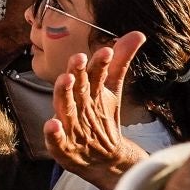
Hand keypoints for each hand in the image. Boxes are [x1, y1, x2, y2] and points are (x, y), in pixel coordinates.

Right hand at [41, 32, 152, 189]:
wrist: (100, 156)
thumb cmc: (100, 117)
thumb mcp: (112, 90)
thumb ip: (120, 62)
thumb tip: (138, 34)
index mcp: (89, 90)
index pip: (94, 74)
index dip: (100, 64)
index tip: (107, 51)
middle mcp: (77, 104)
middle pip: (76, 87)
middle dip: (76, 72)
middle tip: (78, 57)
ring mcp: (68, 124)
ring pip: (64, 107)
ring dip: (63, 93)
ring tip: (66, 79)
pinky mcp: (61, 146)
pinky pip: (56, 139)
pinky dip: (52, 132)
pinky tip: (52, 124)